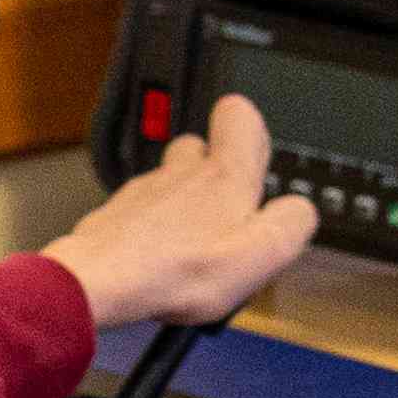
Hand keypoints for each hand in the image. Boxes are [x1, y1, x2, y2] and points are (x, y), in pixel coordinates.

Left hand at [46, 96, 322, 338]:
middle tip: (228, 221)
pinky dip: (155, 231)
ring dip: (185, 206)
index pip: (239, 114)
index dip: (251, 130)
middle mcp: (181, 173)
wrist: (98, 284)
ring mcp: (146, 191)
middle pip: (204, 150)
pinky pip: (144, 213)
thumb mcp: (260, 256)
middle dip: (218, 176)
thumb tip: (300, 211)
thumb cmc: (174, 271)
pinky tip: (163, 264)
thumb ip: (291, 225)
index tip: (257, 163)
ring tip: (194, 251)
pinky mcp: (118, 215)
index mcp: (223, 175)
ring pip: (172, 181)